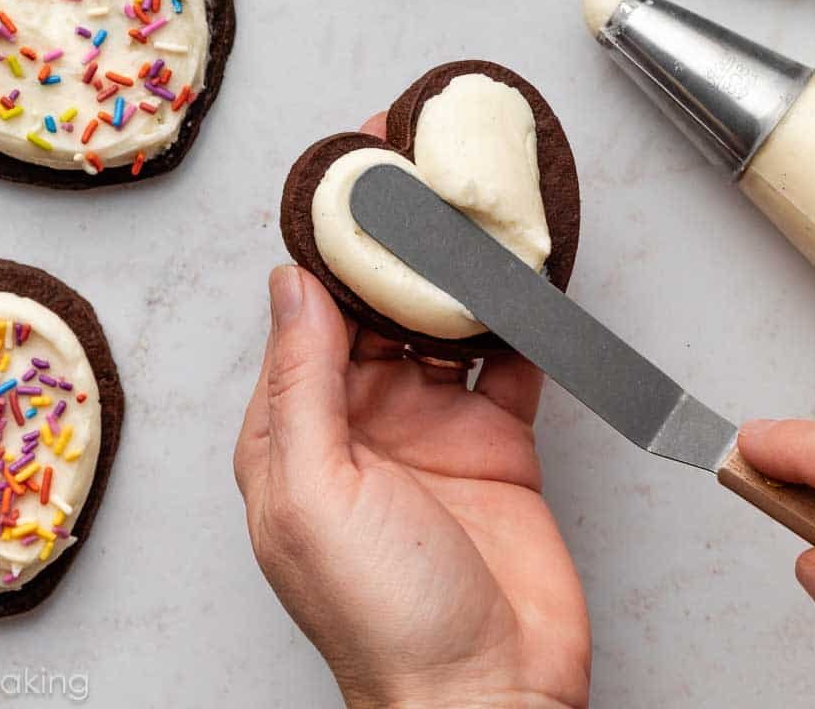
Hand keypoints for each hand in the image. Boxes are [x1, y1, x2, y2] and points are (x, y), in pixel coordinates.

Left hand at [235, 116, 589, 708]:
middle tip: (418, 159)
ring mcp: (432, 430)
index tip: (349, 168)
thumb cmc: (386, 624)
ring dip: (454, 262)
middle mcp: (361, 421)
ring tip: (471, 197)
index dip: (327, 234)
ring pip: (440, 319)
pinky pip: (507, 358)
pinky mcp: (498, 443)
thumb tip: (288, 281)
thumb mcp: (315, 494)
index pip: (306, 307)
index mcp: (298, 432)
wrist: (490, 698)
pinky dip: (518, 312)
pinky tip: (526, 269)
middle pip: (375, 300)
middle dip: (393, 231)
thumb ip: (302, 382)